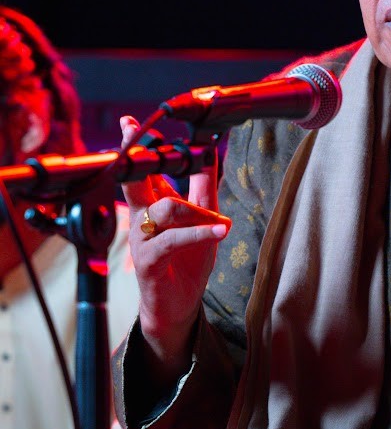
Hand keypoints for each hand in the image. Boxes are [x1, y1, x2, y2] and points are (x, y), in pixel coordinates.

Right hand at [120, 116, 230, 375]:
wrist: (177, 307)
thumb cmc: (186, 261)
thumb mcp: (202, 220)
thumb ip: (202, 189)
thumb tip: (210, 153)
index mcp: (151, 205)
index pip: (144, 171)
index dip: (138, 147)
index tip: (131, 122)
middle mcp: (141, 218)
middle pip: (137, 182)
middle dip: (138, 158)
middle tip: (135, 133)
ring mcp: (142, 239)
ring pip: (165, 209)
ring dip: (197, 212)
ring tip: (220, 224)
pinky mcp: (148, 260)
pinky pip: (174, 239)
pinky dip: (199, 234)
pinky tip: (221, 231)